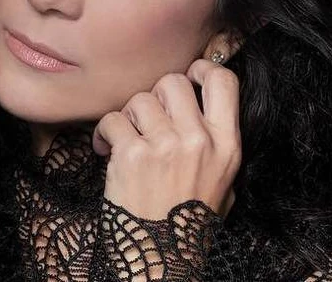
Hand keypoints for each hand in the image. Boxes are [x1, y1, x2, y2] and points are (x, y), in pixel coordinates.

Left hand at [92, 58, 241, 219]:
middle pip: (173, 81)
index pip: (224, 80)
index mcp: (227, 145)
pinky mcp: (132, 156)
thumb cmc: (189, 226)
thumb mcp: (224, 185)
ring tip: (128, 142)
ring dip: (129, 117)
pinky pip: (112, 120)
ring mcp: (166, 146)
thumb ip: (217, 143)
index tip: (188, 79)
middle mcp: (199, 141)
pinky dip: (104, 134)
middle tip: (148, 120)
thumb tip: (202, 103)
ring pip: (139, 99)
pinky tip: (107, 152)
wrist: (160, 262)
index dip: (202, 69)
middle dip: (155, 96)